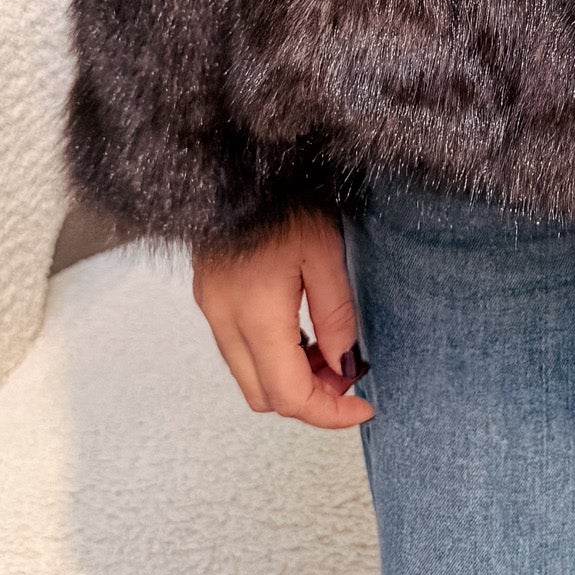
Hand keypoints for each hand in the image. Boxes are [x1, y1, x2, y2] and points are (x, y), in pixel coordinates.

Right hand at [192, 211, 373, 429]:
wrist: (236, 160)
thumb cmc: (283, 197)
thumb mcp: (325, 250)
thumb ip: (335, 313)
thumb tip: (344, 363)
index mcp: (255, 315)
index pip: (289, 396)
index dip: (330, 414)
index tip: (364, 406)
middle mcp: (224, 321)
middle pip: (263, 397)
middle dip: (310, 399)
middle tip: (350, 375)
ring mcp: (211, 309)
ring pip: (249, 376)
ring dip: (290, 378)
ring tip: (330, 350)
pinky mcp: (209, 296)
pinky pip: (239, 349)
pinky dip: (273, 356)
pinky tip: (302, 332)